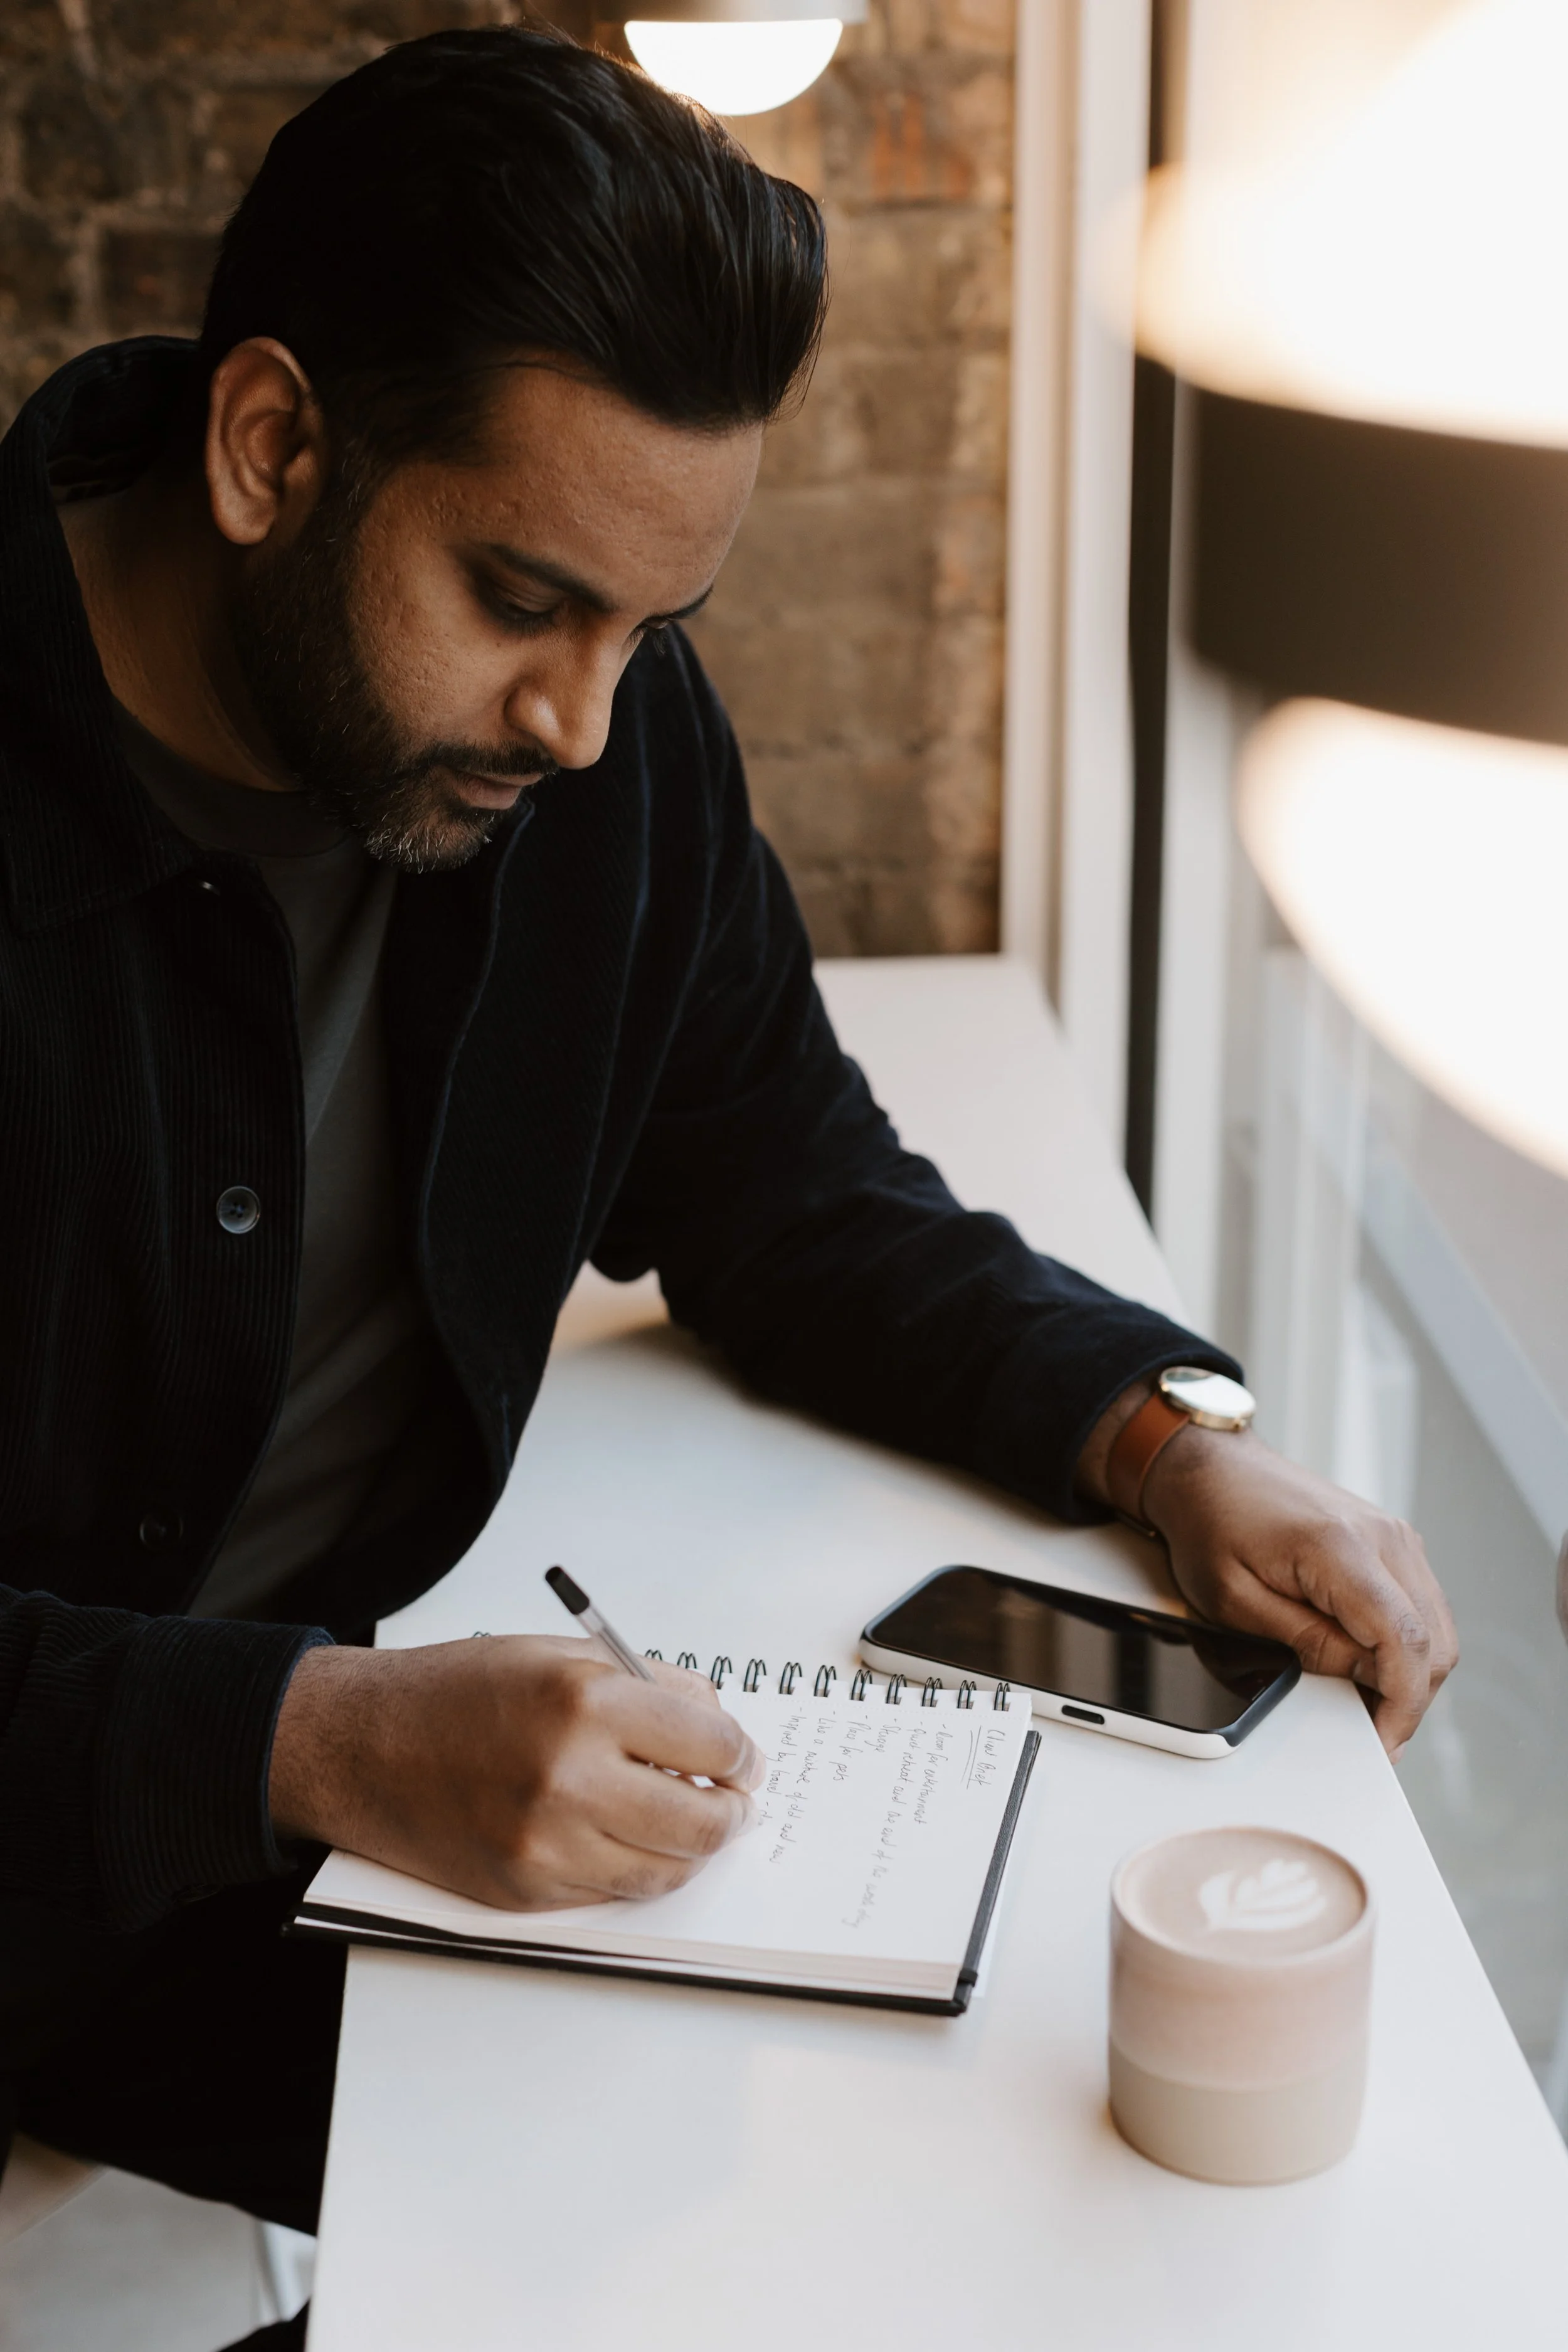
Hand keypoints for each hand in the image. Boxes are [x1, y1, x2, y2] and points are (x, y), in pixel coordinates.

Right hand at [268, 1635, 765, 1908]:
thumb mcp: (559, 1655)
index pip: (711, 1743)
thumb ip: (647, 1684)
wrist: (361, 1746)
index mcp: (584, 1701)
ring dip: (691, 1847)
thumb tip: (718, 1723)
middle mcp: (568, 1777)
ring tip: (689, 1818)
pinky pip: (613, 1893)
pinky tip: (632, 1838)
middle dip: (731, 1810)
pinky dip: (638, 1869)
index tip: (742, 1757)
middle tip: (733, 1797)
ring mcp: (546, 1844)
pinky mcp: (525, 1891)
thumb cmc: (456, 1693)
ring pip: (665, 1869)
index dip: (740, 1753)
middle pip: (702, 1820)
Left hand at [1138, 1425, 1457, 1758]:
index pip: (1405, 1642)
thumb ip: (1304, 1643)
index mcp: (1343, 1549)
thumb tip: (1359, 1681)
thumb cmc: (1211, 1523)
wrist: (1210, 1469)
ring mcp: (1393, 1536)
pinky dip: (1405, 1644)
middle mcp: (1383, 1537)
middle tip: (1369, 1732)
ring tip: (1364, 1701)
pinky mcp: (1391, 1541)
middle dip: (1407, 1699)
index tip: (1381, 1743)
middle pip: (1433, 1642)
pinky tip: (1368, 1663)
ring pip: (1435, 1628)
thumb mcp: (1235, 1599)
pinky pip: (1420, 1606)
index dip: (1400, 1706)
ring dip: (1409, 1674)